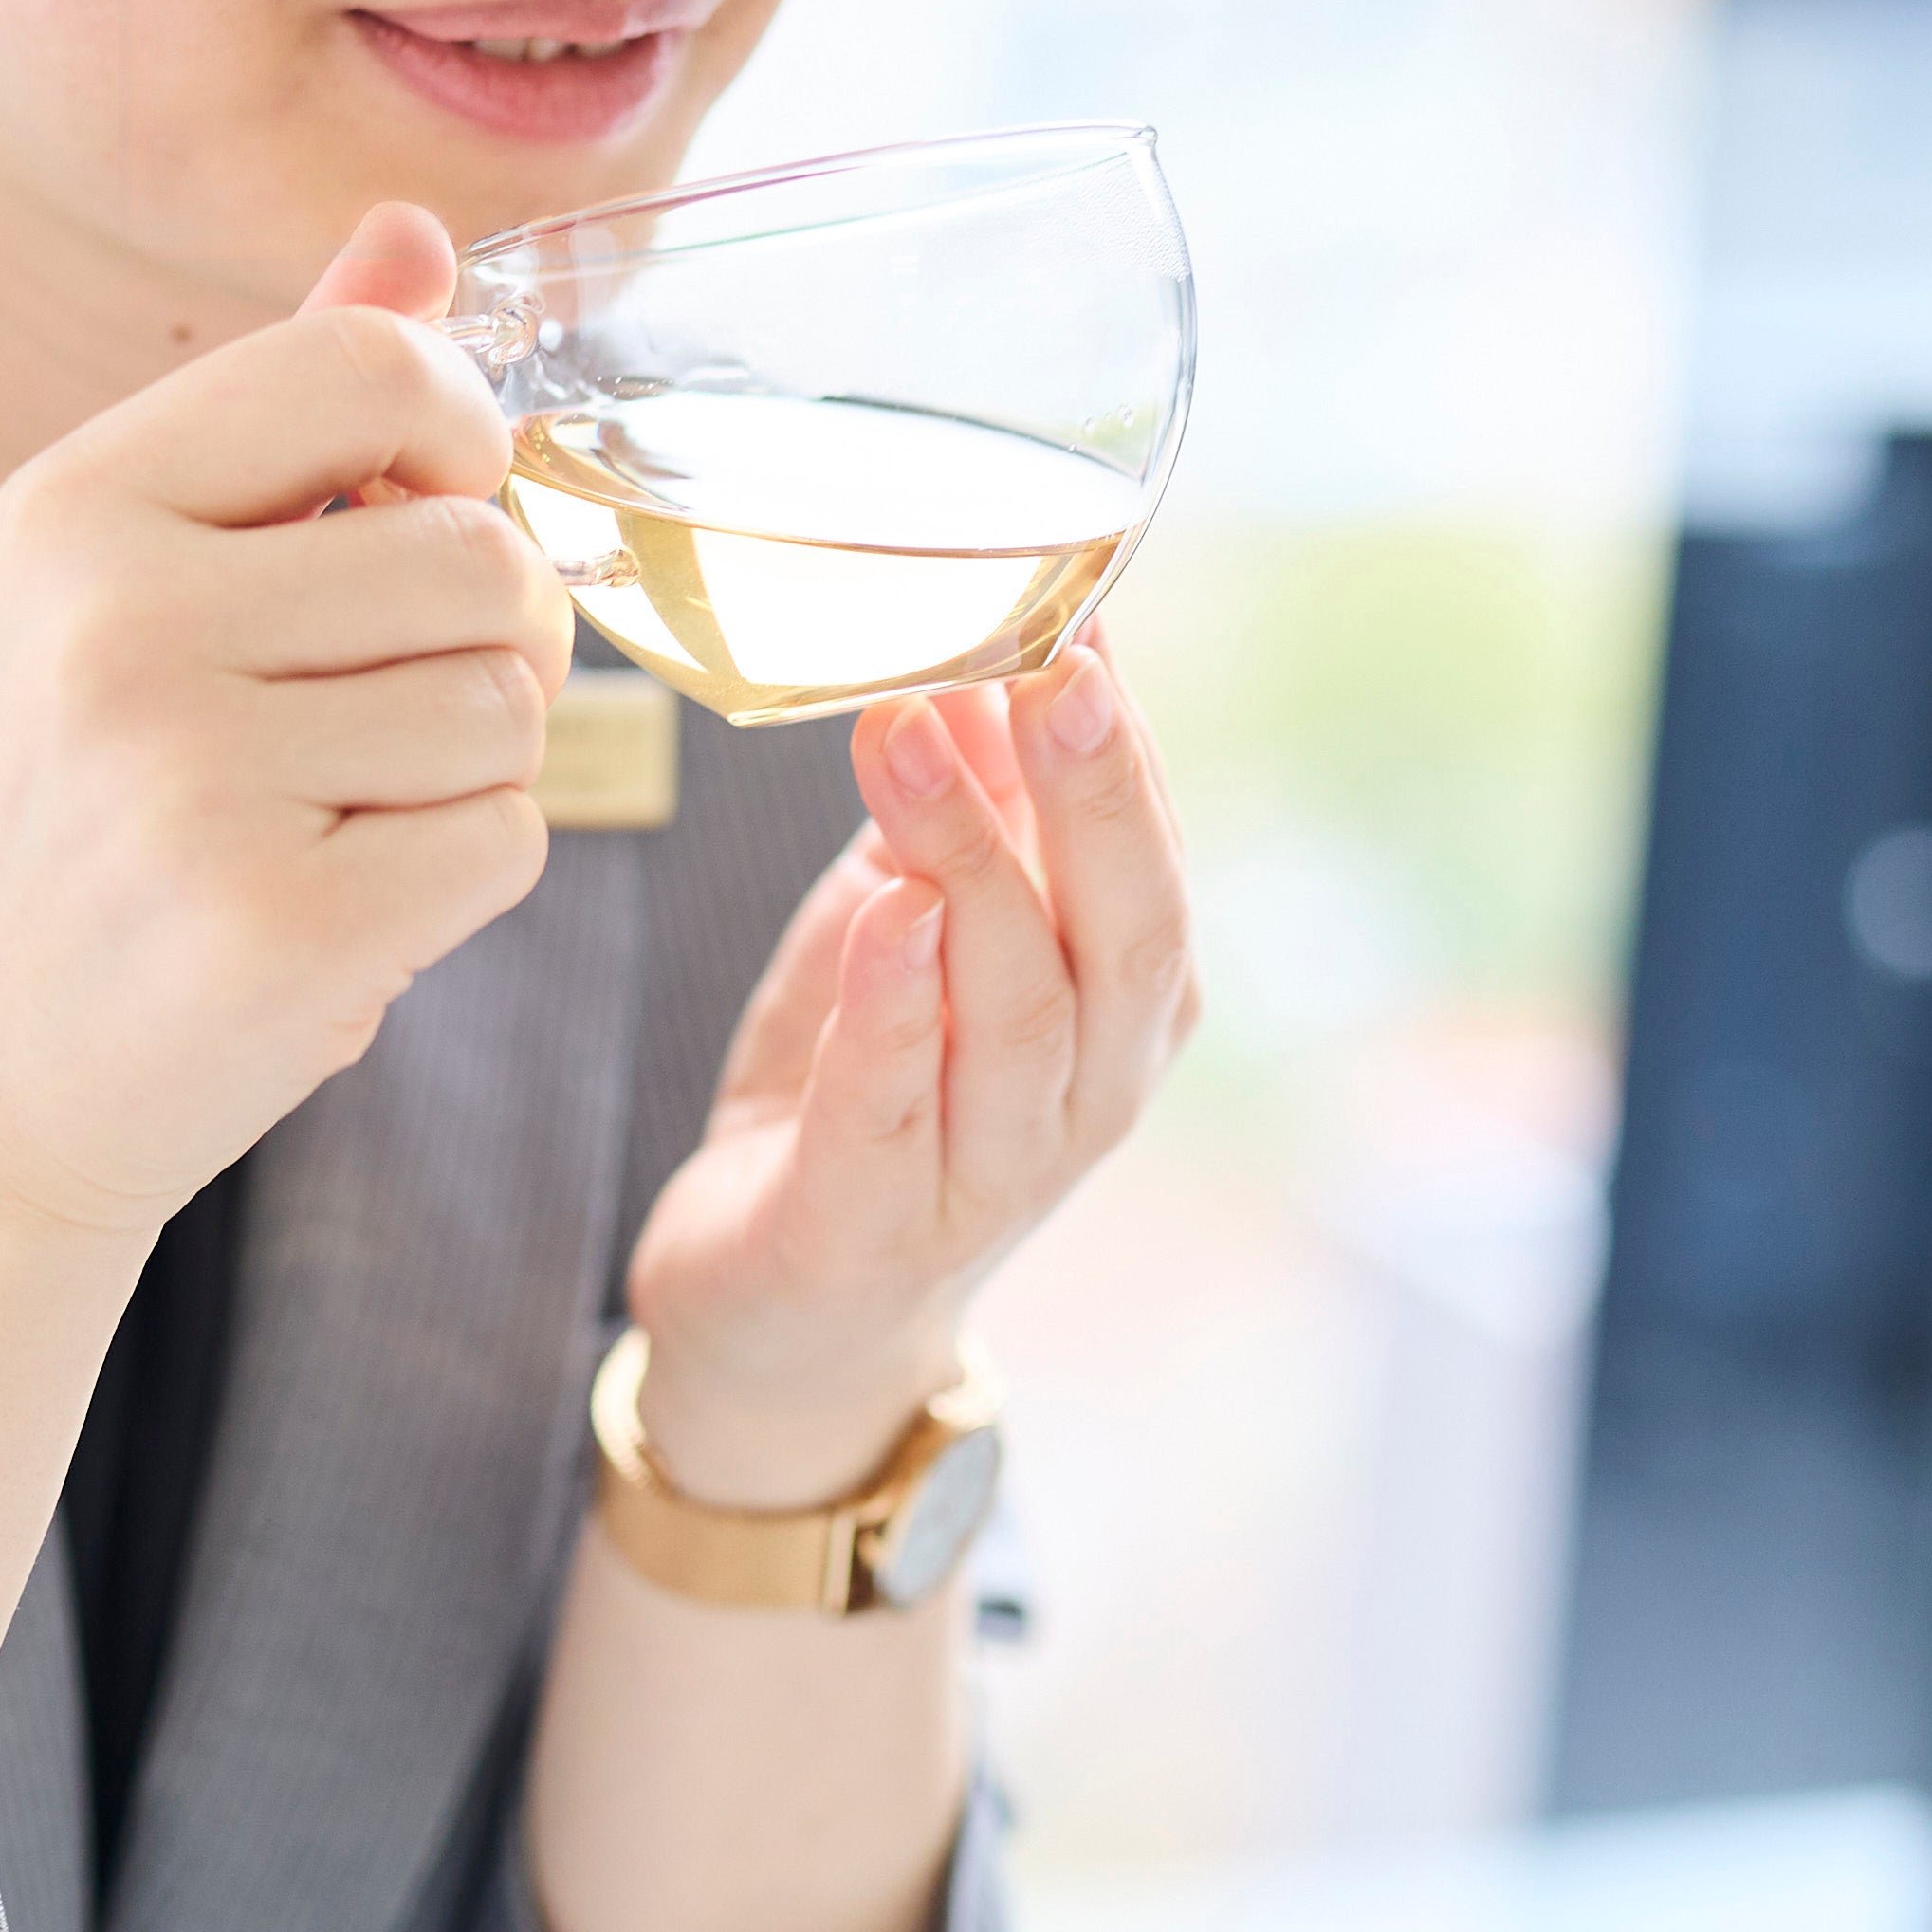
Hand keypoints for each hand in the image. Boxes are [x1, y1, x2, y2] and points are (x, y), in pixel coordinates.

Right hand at [0, 204, 573, 1239]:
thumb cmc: (63, 821)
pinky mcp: (279, 928)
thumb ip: (282, 413)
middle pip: (479, 552)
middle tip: (375, 721)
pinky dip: (460, 880)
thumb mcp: (118, 583)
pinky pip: (508, 840)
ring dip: (467, 771)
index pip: (372, 365)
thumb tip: (420, 235)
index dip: (462, 434)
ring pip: (510, 702)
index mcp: (73, 506)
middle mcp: (116, 623)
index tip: (436, 509)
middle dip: (483, 638)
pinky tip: (343, 910)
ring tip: (334, 819)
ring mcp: (190, 781)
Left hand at [623, 645, 1199, 1506]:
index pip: (1150, 866)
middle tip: (1045, 669)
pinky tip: (887, 914)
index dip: (1126, 750)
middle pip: (1119, 935)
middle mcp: (1084, 1095)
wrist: (782, 1307)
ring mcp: (987, 1175)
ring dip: (969, 862)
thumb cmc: (868, 1087)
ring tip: (911, 738)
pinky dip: (894, 1010)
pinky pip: (892, 1111)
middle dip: (1089, 794)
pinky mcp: (867, 1230)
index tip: (1083, 623)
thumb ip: (972, 810)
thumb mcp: (923, 924)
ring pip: (1014, 1012)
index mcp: (1118, 1012)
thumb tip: (992, 643)